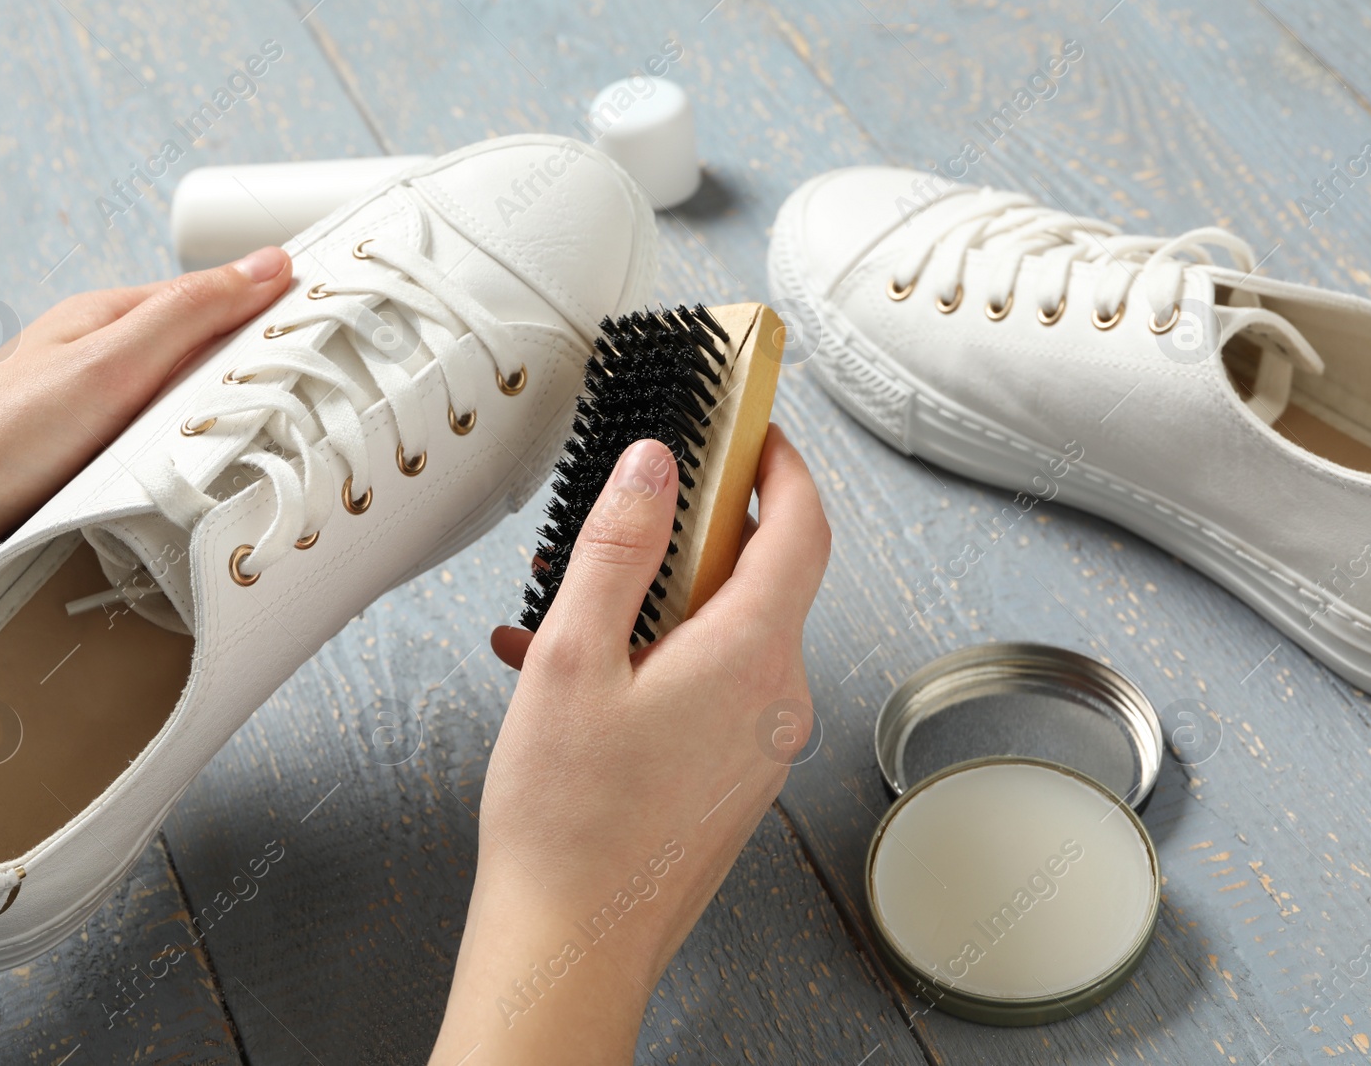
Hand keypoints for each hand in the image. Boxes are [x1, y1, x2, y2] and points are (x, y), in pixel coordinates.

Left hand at [0, 247, 292, 721]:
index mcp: (110, 326)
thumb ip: (191, 313)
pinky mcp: (98, 493)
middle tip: (319, 416)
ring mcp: (104, 437)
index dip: (280, 315)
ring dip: (230, 455)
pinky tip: (214, 512)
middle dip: (263, 396)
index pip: (219, 304)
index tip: (341, 331)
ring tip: (272, 471)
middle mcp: (108, 378)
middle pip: (214, 376)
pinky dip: (197, 495)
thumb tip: (268, 265)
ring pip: (197, 436)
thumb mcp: (108, 361)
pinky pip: (171, 485)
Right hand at [431, 426, 830, 1064]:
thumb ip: (620, 549)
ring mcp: (757, 745)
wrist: (572, 943)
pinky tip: (572, 673)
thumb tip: (654, 467)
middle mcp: (775, 700)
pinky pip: (705, 688)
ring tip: (570, 609)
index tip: (750, 426)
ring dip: (655, 604)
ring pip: (723, 634)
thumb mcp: (576, 657)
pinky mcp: (729, 778)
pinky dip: (651, 661)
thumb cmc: (569, 821)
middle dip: (690, 538)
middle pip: (760, 577)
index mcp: (752, 657)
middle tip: (628, 520)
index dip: (780, 463)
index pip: (801, 527)